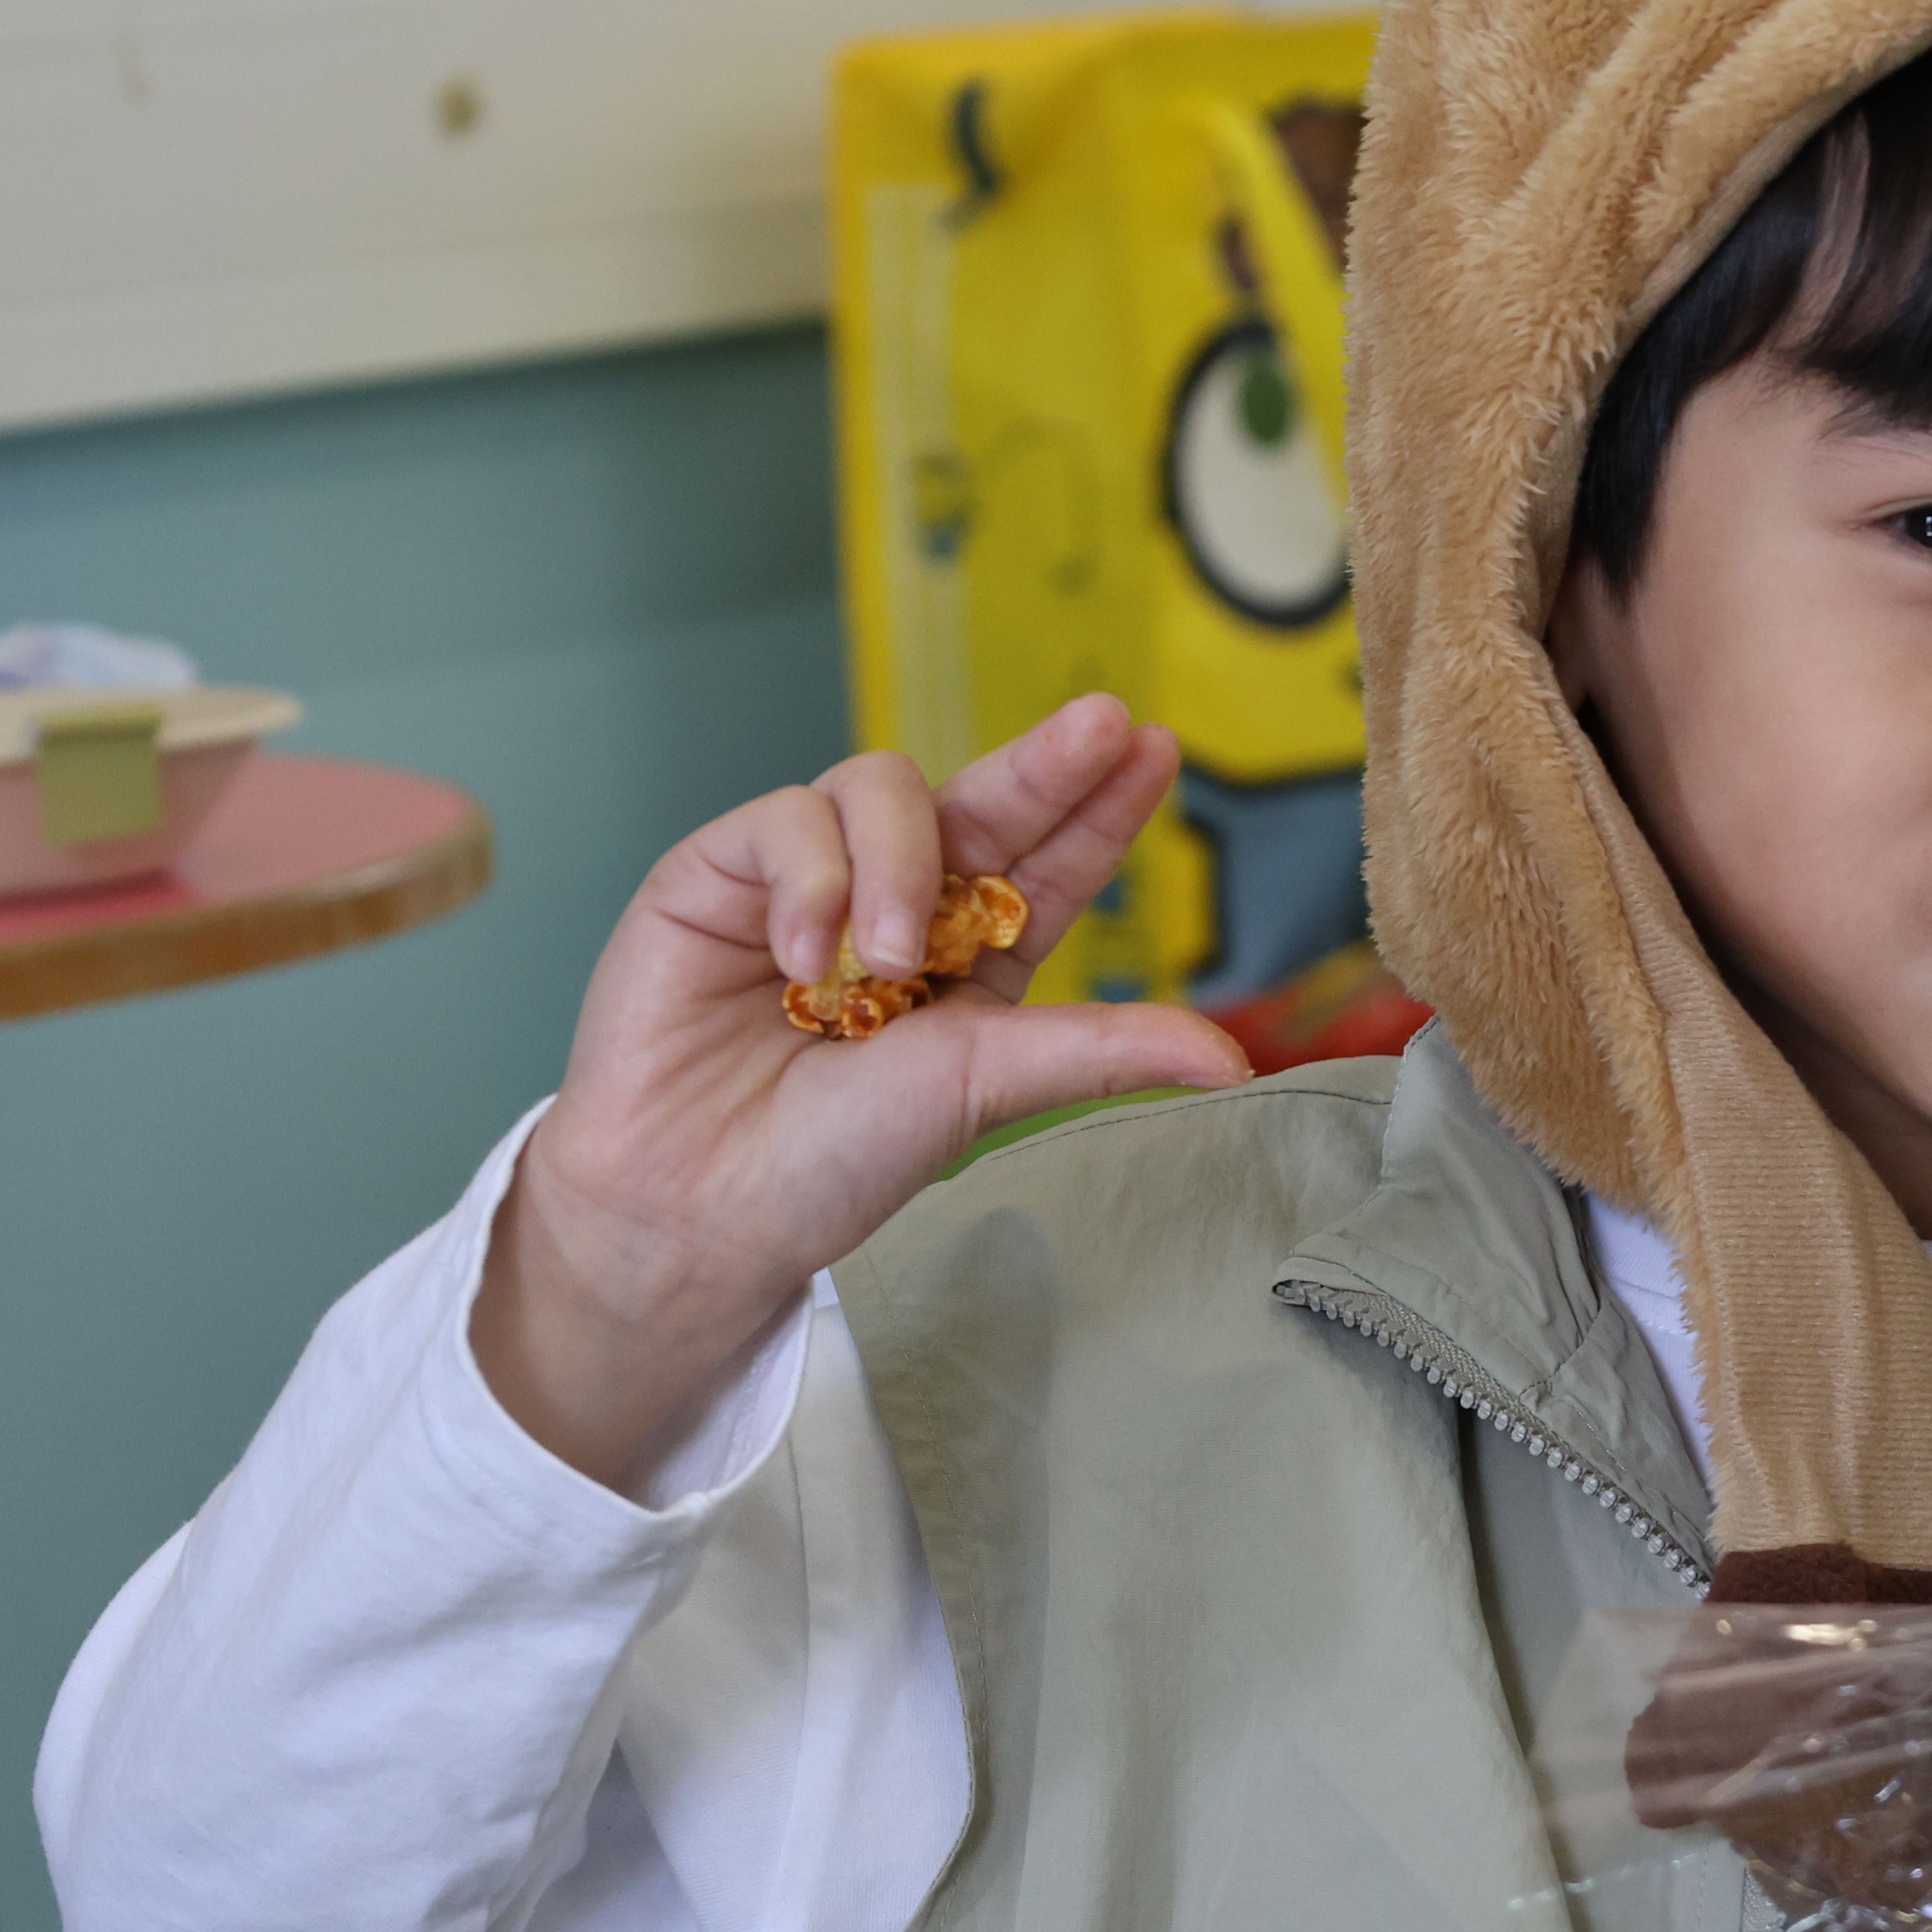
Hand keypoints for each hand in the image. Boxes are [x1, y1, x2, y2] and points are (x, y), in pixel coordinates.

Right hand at [473, 695, 1251, 1489]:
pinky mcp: (721, 871)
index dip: (1097, 804)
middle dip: (1044, 761)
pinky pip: (788, 820)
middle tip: (1100, 727)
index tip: (1153, 746)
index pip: (1049, 859)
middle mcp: (897, 902)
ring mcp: (810, 879)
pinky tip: (801, 960)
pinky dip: (809, 883)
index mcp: (970, 956)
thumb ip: (1099, 1052)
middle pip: (982, 799)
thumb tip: (1234, 1060)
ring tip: (887, 961)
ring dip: (899, 865)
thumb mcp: (986, 1089)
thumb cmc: (835, 1160)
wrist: (697, 1204)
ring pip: (882, 790)